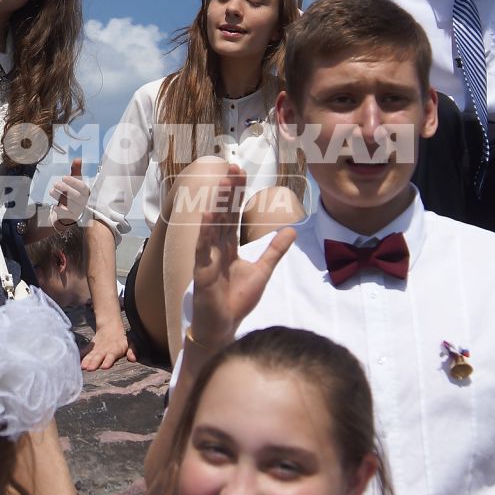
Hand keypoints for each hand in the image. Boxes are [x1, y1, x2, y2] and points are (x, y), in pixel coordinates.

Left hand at [48, 157, 90, 226]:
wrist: (66, 214)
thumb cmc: (71, 195)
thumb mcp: (73, 182)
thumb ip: (76, 171)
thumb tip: (78, 159)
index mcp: (86, 193)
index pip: (83, 188)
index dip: (74, 182)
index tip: (64, 177)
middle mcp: (84, 202)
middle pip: (77, 196)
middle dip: (66, 189)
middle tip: (55, 183)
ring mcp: (78, 211)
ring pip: (71, 204)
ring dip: (60, 196)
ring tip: (51, 191)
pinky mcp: (71, 218)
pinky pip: (66, 215)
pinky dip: (60, 210)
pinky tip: (54, 205)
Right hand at [81, 322, 134, 370]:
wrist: (110, 326)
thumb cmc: (121, 339)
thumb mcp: (130, 343)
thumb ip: (132, 351)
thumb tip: (133, 359)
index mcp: (115, 349)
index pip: (111, 356)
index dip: (108, 361)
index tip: (104, 367)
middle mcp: (105, 349)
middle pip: (99, 356)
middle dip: (94, 362)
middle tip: (90, 369)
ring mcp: (97, 348)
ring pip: (91, 354)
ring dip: (86, 360)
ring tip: (82, 367)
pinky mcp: (91, 347)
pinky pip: (85, 351)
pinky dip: (80, 355)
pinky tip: (76, 360)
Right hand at [188, 164, 295, 348]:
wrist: (224, 326)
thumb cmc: (237, 300)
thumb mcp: (263, 271)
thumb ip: (274, 250)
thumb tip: (292, 230)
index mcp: (229, 247)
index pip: (233, 215)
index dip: (237, 194)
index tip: (241, 173)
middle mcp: (216, 248)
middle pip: (223, 214)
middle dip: (229, 191)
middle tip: (233, 167)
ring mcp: (207, 258)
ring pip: (213, 226)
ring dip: (218, 203)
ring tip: (223, 183)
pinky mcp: (202, 272)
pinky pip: (202, 249)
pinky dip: (205, 233)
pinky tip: (208, 215)